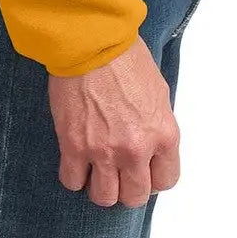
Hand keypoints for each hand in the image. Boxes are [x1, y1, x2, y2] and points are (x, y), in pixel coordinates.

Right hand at [48, 34, 179, 207]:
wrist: (91, 40)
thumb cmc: (125, 56)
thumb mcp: (158, 92)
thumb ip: (157, 126)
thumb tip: (150, 145)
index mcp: (163, 134)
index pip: (165, 181)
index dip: (152, 178)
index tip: (142, 170)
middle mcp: (136, 149)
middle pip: (134, 196)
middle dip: (126, 186)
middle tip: (117, 170)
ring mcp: (104, 151)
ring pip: (104, 197)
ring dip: (100, 185)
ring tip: (95, 167)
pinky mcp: (73, 146)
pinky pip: (72, 181)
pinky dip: (74, 175)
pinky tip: (75, 159)